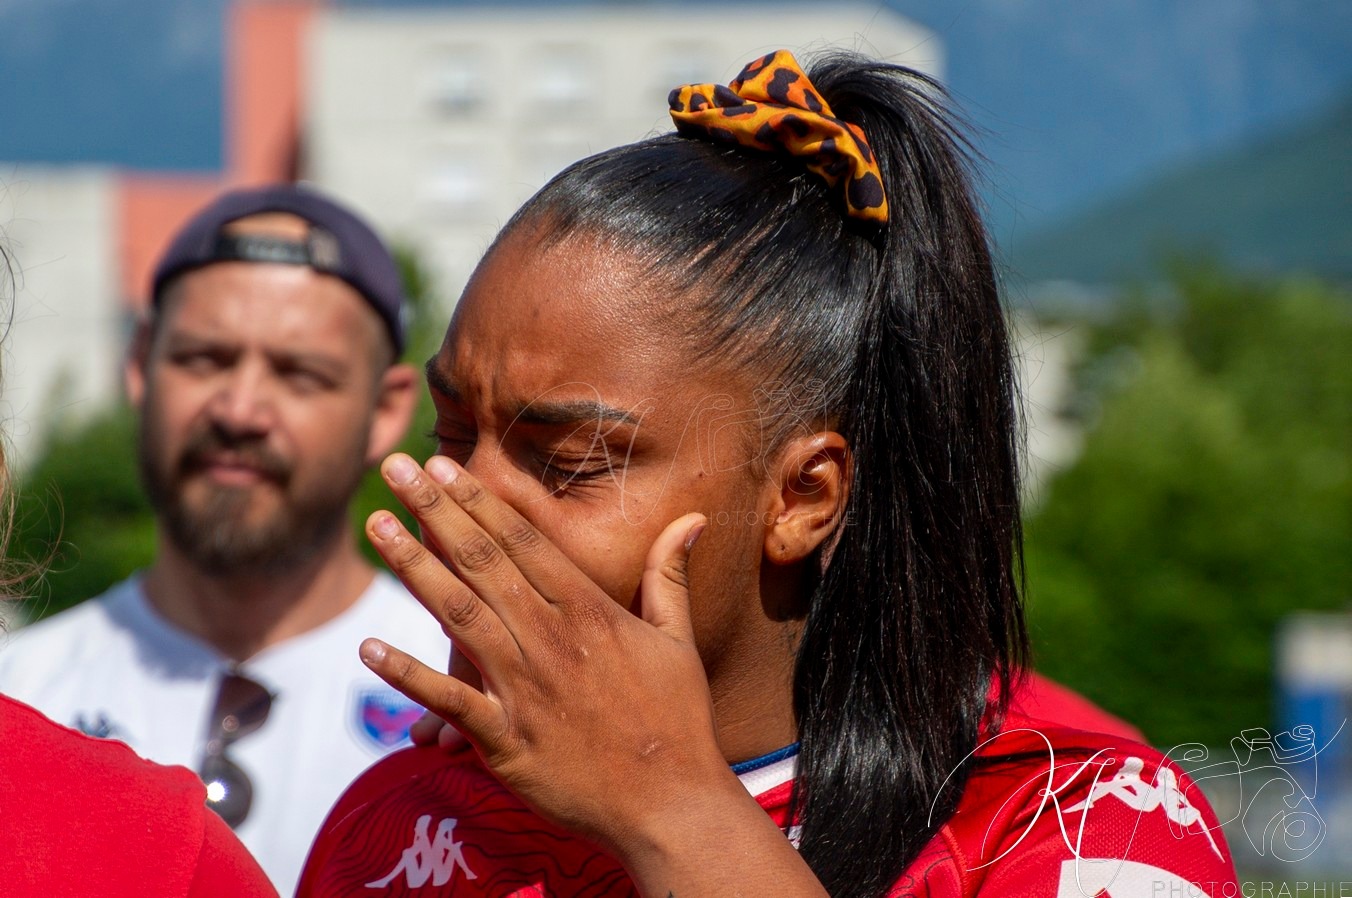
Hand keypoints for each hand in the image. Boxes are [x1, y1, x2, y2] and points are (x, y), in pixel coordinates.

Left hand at [359, 453, 725, 852]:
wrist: (673, 803)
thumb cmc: (679, 720)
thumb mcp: (678, 640)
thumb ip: (670, 575)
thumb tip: (693, 518)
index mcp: (589, 610)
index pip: (522, 541)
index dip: (479, 500)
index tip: (443, 467)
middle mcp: (551, 639)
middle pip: (483, 561)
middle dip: (435, 511)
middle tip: (395, 468)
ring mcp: (525, 688)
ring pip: (459, 614)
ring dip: (414, 566)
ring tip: (376, 525)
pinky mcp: (506, 740)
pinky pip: (449, 699)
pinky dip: (408, 675)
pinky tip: (368, 648)